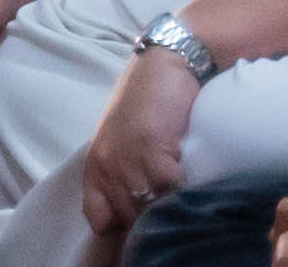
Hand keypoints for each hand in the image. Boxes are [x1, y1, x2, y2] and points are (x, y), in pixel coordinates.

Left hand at [79, 51, 204, 233]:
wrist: (165, 62)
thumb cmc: (149, 101)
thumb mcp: (125, 141)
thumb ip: (125, 175)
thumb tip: (142, 211)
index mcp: (96, 165)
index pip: (100, 220)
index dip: (124, 224)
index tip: (145, 217)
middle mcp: (106, 165)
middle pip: (129, 217)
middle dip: (151, 215)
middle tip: (171, 204)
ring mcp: (126, 157)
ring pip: (149, 206)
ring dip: (168, 203)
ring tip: (184, 193)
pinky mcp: (150, 147)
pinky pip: (170, 187)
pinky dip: (184, 186)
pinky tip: (191, 174)